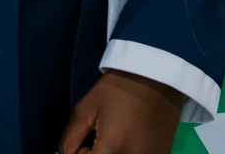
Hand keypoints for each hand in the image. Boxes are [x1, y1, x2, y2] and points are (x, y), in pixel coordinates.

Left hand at [57, 69, 183, 153]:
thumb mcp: (85, 110)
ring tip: (112, 137)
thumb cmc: (117, 90)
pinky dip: (124, 153)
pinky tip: (127, 139)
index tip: (83, 139)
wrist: (155, 77)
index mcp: (110, 152)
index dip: (78, 153)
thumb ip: (68, 141)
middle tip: (97, 137)